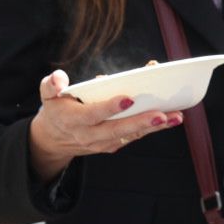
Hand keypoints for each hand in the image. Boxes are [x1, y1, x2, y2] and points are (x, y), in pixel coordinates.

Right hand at [26, 68, 183, 181]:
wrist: (54, 139)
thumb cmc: (55, 110)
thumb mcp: (46, 96)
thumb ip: (50, 85)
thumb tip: (57, 79)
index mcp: (74, 120)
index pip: (93, 115)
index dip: (110, 108)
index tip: (128, 99)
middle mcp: (89, 135)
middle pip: (117, 129)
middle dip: (140, 122)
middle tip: (161, 114)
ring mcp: (103, 142)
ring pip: (131, 135)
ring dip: (154, 127)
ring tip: (176, 117)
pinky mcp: (113, 144)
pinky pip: (134, 136)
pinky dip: (152, 128)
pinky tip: (170, 119)